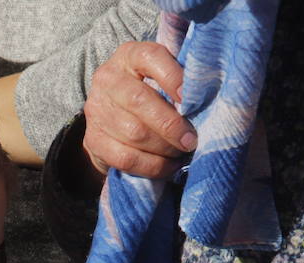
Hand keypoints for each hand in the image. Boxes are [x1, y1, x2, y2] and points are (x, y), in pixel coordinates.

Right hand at [83, 41, 196, 179]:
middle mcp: (108, 79)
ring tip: (181, 152)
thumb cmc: (148, 94)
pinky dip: (152, 166)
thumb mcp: (160, 77)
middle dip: (171, 124)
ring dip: (164, 148)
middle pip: (139, 101)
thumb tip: (209, 98)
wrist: (109, 121)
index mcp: (129, 56)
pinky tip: (168, 166)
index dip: (172, 77)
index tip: (190, 99)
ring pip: (134, 133)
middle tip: (192, 140)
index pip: (151, 57)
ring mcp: (97, 110)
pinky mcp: (94, 139)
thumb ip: (179, 79)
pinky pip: (126, 158)